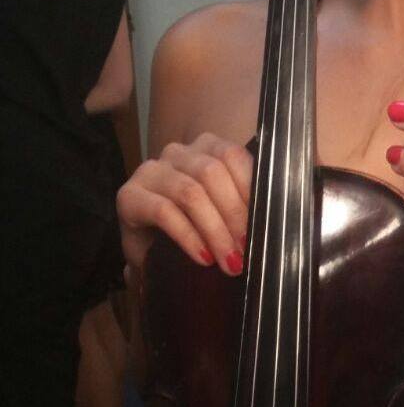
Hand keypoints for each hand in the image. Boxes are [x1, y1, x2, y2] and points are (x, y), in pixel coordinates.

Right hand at [116, 133, 251, 276]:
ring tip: (228, 259)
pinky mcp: (129, 195)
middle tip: (247, 248)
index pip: (233, 155)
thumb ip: (242, 204)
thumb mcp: (221, 209)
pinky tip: (203, 257)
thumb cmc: (192, 225)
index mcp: (206, 147)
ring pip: (191, 193)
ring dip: (215, 230)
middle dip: (234, 214)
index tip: (264, 220)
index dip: (251, 188)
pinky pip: (164, 212)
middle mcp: (178, 152)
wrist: (148, 247)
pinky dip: (188, 237)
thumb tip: (271, 222)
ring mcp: (151, 171)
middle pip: (213, 173)